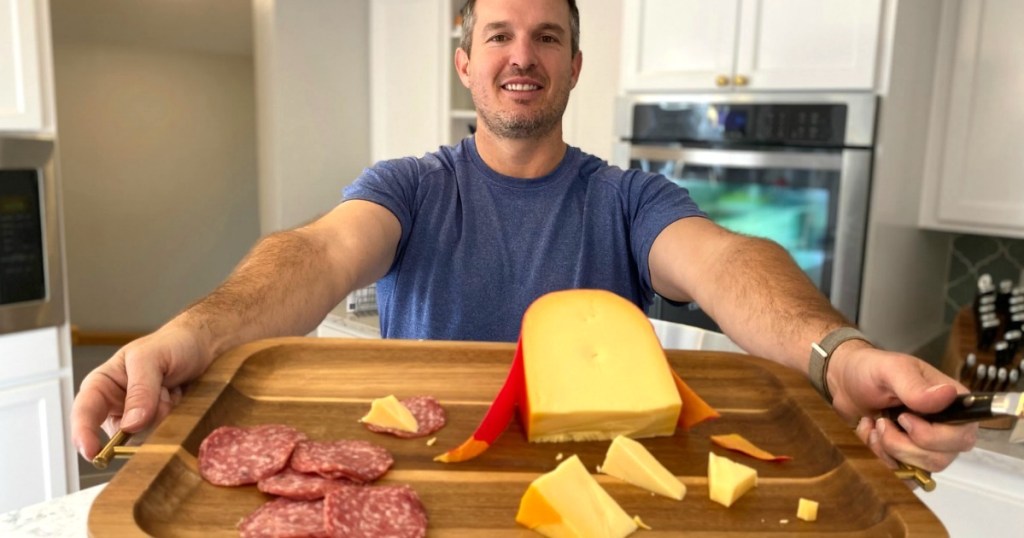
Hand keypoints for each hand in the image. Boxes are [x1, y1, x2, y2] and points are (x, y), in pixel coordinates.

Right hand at [70, 320, 211, 460]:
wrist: (202, 346)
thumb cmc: (171, 344)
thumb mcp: (152, 357)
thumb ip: (141, 389)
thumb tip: (130, 424)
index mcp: (102, 385)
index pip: (84, 413)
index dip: (83, 435)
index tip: (92, 453)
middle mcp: (116, 406)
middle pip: (119, 434)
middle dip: (144, 421)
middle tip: (165, 392)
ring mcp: (138, 419)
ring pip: (145, 438)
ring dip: (164, 416)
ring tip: (172, 390)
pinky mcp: (159, 427)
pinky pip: (164, 437)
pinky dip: (176, 420)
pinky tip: (179, 399)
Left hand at [828, 343, 977, 473]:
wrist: (845, 384)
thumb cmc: (871, 371)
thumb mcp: (891, 370)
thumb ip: (915, 386)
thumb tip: (948, 394)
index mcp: (953, 403)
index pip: (963, 435)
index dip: (933, 436)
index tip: (903, 418)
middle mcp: (948, 428)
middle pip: (941, 458)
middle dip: (902, 445)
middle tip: (882, 421)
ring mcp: (930, 446)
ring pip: (921, 469)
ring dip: (889, 450)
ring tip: (875, 426)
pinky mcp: (911, 458)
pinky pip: (906, 476)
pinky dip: (882, 459)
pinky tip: (872, 437)